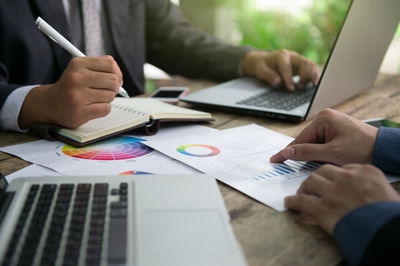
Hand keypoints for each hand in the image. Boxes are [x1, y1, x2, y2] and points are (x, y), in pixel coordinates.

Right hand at [18, 56, 122, 128]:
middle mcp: (77, 78)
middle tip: (107, 90)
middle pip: (113, 80)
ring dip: (107, 99)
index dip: (117, 72)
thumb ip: (100, 69)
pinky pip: (106, 108)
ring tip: (94, 99)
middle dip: (114, 87)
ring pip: (110, 95)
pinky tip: (92, 107)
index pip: (110, 63)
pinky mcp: (80, 111)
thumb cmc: (71, 87)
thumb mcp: (80, 70)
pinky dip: (103, 109)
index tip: (115, 79)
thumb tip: (120, 78)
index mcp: (78, 64)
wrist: (50, 104)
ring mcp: (78, 96)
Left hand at [241, 50, 319, 91]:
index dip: (289, 79)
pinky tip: (314, 84)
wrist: (264, 60)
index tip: (291, 89)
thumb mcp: (260, 70)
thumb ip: (268, 75)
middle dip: (304, 76)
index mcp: (281, 55)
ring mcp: (298, 59)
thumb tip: (277, 82)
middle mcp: (292, 55)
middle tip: (300, 87)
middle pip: (303, 63)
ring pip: (310, 64)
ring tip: (306, 87)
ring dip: (311, 76)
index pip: (287, 67)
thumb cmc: (262, 65)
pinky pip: (312, 68)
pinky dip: (315, 75)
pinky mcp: (302, 64)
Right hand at [270, 109, 377, 164]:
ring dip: (313, 154)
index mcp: (324, 118)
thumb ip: (307, 152)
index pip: (300, 139)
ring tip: (320, 164)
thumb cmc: (363, 149)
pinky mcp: (336, 129)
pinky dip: (321, 152)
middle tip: (295, 168)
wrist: (385, 149)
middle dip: (303, 154)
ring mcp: (332, 122)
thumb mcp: (332, 153)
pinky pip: (322, 142)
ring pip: (313, 143)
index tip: (274, 160)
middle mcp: (326, 117)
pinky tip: (324, 159)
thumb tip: (287, 153)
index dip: (287, 152)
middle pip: (306, 140)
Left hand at [284, 164, 399, 233]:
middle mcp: (346, 178)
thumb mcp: (384, 190)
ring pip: (310, 182)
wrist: (387, 230)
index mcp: (365, 171)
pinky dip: (293, 202)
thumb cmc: (388, 213)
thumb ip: (367, 184)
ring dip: (304, 187)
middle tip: (313, 185)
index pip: (342, 168)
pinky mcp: (322, 208)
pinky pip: (301, 201)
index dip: (333, 175)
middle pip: (323, 171)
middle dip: (317, 178)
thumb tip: (357, 189)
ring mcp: (332, 192)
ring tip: (301, 193)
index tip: (330, 180)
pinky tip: (290, 202)